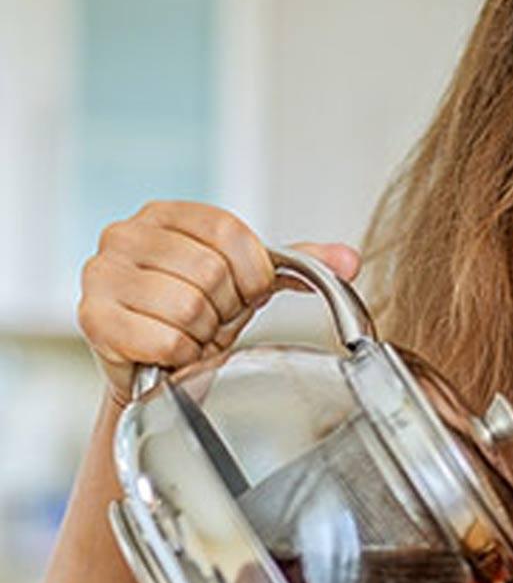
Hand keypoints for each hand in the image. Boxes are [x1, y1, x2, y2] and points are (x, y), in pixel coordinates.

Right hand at [77, 200, 360, 403]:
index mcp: (165, 214)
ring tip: (189, 335)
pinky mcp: (92, 316)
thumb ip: (298, 264)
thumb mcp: (248, 282)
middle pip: (210, 270)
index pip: (228, 233)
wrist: (157, 368)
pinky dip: (179, 355)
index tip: (246, 294)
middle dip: (224, 309)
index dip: (252, 273)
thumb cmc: (200, 317)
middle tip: (210, 321)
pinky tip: (168, 351)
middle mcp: (124, 234)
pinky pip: (165, 339)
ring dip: (201, 334)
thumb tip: (349, 259)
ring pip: (189, 306)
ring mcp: (101, 273)